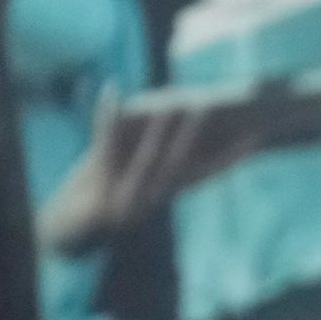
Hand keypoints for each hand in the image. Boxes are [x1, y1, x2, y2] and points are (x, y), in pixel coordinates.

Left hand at [36, 90, 268, 250]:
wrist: (65, 230)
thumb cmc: (101, 198)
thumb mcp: (134, 178)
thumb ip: (158, 159)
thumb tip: (180, 126)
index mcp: (164, 192)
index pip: (204, 174)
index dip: (230, 158)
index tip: (255, 138)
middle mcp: (149, 197)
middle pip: (180, 165)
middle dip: (195, 136)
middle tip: (209, 107)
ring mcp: (124, 193)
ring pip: (149, 159)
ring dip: (162, 132)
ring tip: (171, 104)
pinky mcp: (97, 180)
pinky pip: (105, 140)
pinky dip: (107, 114)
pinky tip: (112, 89)